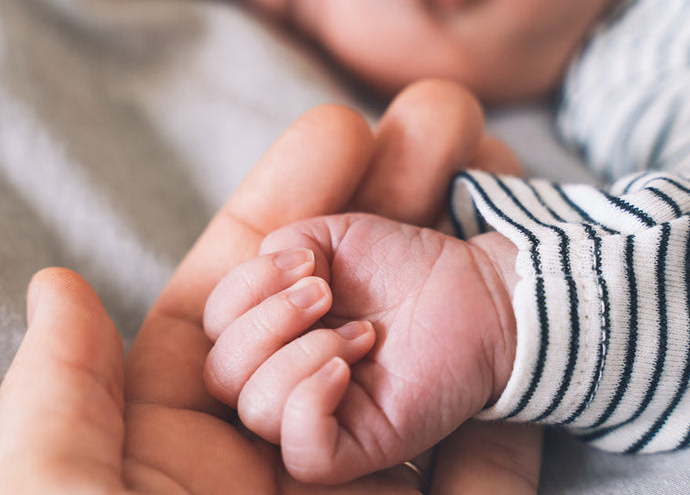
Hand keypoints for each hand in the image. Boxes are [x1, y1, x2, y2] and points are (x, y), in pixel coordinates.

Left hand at [0, 80, 542, 493]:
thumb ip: (61, 399)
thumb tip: (59, 285)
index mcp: (187, 446)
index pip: (239, 302)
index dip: (288, 209)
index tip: (337, 129)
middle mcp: (280, 462)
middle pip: (345, 310)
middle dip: (393, 209)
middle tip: (440, 120)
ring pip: (426, 366)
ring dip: (469, 269)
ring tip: (506, 175)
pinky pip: (494, 463)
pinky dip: (525, 386)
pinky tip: (544, 287)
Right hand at [202, 212, 519, 482]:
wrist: (473, 290)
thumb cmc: (404, 267)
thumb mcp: (330, 237)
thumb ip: (279, 245)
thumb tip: (261, 271)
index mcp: (271, 332)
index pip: (216, 327)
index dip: (245, 288)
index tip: (306, 262)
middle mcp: (284, 378)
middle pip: (222, 374)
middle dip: (268, 321)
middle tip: (324, 293)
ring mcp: (319, 417)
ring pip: (256, 410)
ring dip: (302, 354)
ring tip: (357, 332)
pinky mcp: (357, 448)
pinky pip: (303, 452)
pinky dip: (312, 400)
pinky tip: (345, 366)